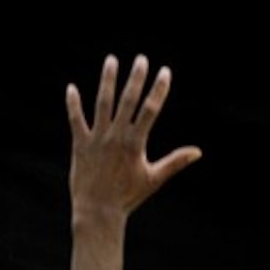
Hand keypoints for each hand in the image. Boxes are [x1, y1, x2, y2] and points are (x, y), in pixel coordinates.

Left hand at [65, 55, 200, 224]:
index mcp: (136, 143)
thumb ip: (175, 162)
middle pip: (127, 101)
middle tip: (141, 59)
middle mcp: (116, 136)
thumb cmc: (129, 196)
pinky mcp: (80, 143)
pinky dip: (73, 104)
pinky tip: (72, 88)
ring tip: (112, 60)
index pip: (150, 110)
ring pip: (102, 103)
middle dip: (136, 78)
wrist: (99, 210)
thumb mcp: (155, 179)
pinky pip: (75, 119)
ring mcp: (97, 138)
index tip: (164, 72)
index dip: (158, 90)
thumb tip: (198, 152)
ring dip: (107, 81)